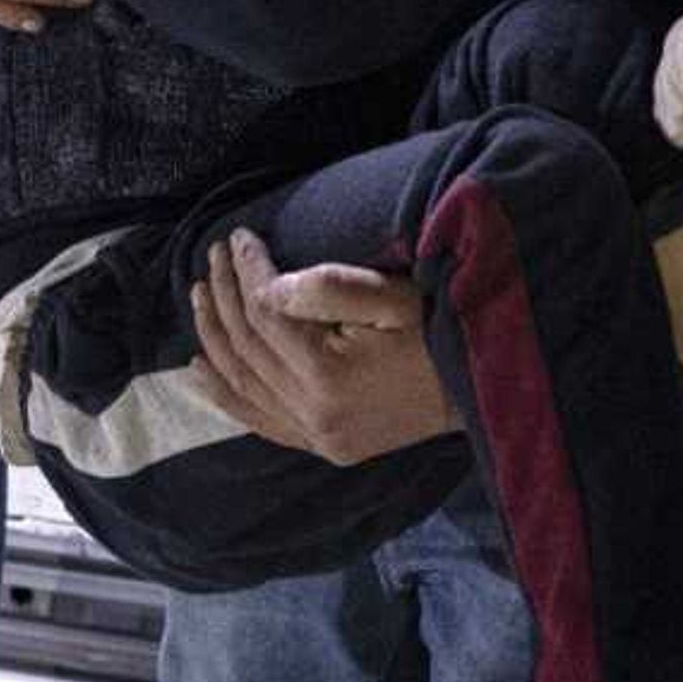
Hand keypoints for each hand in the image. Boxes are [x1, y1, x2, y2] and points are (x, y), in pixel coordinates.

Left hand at [188, 232, 450, 465]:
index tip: (239, 236)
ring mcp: (316, 436)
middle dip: (225, 295)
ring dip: (215, 336)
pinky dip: (225, 393)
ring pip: (243, 382)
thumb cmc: (443, 333)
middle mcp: (313, 413)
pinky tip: (201, 369)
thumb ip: (329, 288)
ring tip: (199, 295)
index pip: (266, 313)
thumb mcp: (396, 298)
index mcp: (328, 374)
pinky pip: (258, 419)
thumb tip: (268, 286)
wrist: (483, 392)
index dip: (248, 270)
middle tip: (213, 255)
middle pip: (248, 347)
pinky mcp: (323, 446)